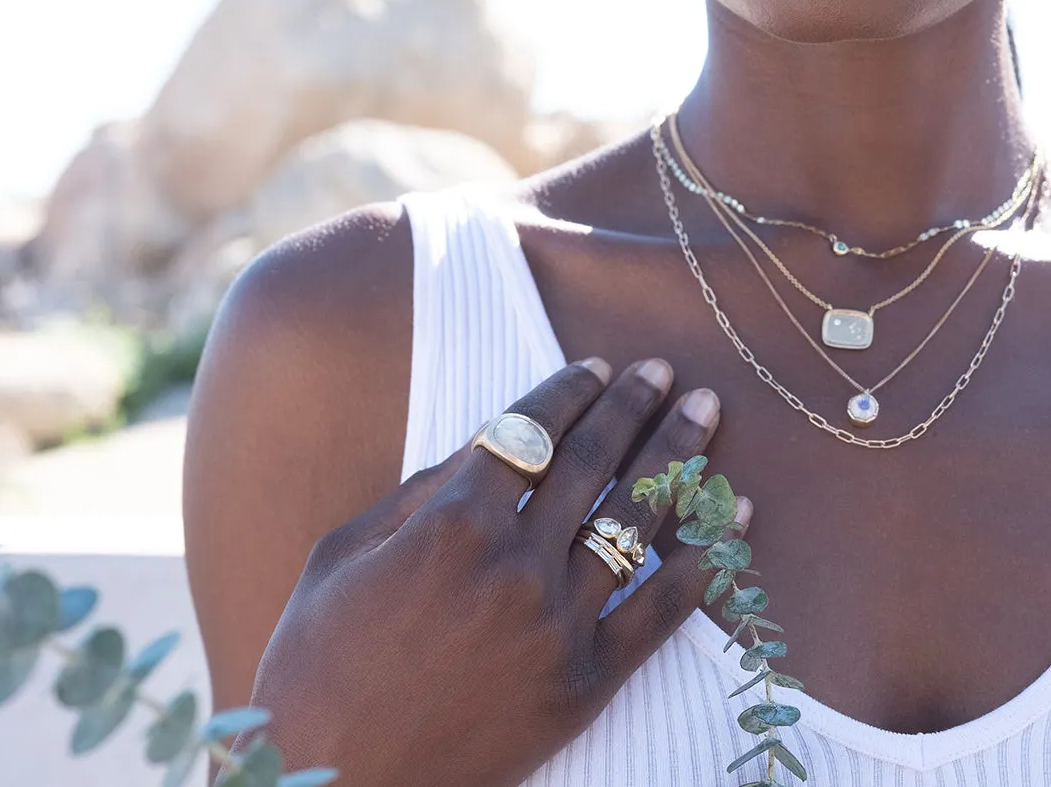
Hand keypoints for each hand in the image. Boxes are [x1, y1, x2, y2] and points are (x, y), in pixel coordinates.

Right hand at [248, 357, 741, 786]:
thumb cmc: (314, 670)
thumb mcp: (341, 559)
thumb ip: (417, 494)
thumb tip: (482, 449)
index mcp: (450, 524)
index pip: (529, 431)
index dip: (568, 391)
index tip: (596, 366)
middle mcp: (513, 564)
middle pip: (591, 461)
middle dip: (632, 405)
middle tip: (663, 371)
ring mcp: (555, 625)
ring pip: (635, 519)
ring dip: (678, 455)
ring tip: (707, 411)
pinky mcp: (585, 683)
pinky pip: (662, 610)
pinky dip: (705, 557)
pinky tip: (736, 515)